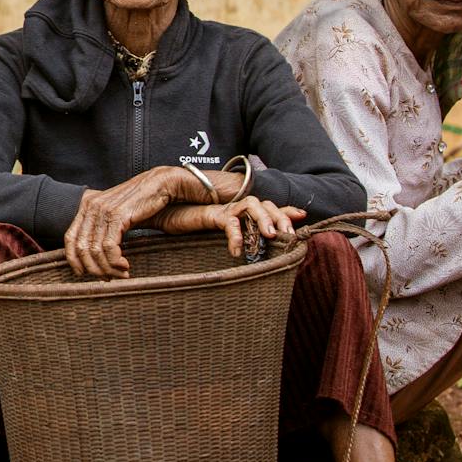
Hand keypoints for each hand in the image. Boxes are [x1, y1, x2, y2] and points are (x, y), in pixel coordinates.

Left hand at [62, 168, 180, 277]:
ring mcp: (103, 210)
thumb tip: (94, 256)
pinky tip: (125, 265)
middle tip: (109, 278)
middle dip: (94, 268)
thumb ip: (102, 230)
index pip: (70, 239)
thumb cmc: (139, 203)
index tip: (83, 274)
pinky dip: (115, 261)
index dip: (73, 260)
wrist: (159, 185)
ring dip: (108, 268)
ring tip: (121, 274)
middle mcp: (91, 207)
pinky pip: (109, 246)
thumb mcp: (115, 216)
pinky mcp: (117, 215)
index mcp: (86, 207)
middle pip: (81, 248)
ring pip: (95, 250)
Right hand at [158, 197, 307, 256]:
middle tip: (290, 235)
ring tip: (270, 236)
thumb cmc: (185, 229)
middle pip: (265, 204)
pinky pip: (230, 221)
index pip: (266, 207)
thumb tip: (244, 257)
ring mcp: (223, 209)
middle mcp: (233, 208)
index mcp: (238, 213)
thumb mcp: (214, 241)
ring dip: (266, 219)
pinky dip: (236, 235)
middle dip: (281, 216)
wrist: (160, 215)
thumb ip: (231, 241)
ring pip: (253, 205)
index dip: (283, 211)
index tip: (301, 217)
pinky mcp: (212, 213)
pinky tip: (236, 251)